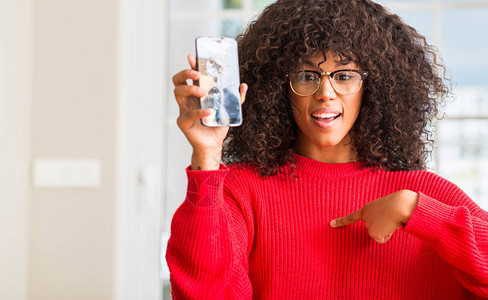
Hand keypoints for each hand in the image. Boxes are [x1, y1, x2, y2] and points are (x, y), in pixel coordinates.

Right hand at [172, 55, 247, 169]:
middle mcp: (188, 100)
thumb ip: (236, 98)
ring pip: (178, 93)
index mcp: (196, 93)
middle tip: (197, 74)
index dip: (190, 66)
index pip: (189, 76)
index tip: (193, 57)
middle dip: (185, 73)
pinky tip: (209, 112)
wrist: (214, 144)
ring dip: (191, 89)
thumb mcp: (229, 109)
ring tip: (204, 92)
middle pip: (177, 81)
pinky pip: (188, 114)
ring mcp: (183, 110)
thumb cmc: (217, 124)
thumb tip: (243, 85)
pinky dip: (199, 112)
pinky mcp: (184, 122)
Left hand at [329, 190, 418, 243]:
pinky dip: (388, 235)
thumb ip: (380, 217)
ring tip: (391, 220)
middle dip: (383, 227)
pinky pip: (381, 239)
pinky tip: (390, 226)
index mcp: (366, 209)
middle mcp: (365, 217)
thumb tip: (382, 231)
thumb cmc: (399, 204)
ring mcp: (368, 225)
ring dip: (387, 230)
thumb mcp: (386, 208)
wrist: (401, 205)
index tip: (331, 224)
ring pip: (378, 234)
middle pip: (373, 229)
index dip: (341, 221)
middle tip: (389, 217)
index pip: (352, 217)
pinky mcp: (373, 233)